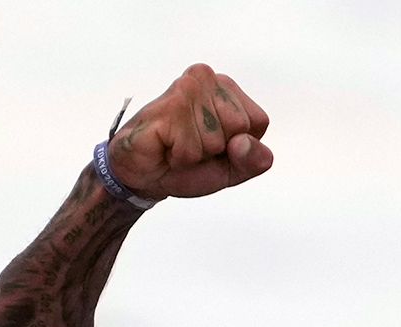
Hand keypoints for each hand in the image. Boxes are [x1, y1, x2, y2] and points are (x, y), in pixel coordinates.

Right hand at [107, 64, 272, 200]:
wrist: (143, 175)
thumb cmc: (185, 164)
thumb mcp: (230, 169)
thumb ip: (252, 160)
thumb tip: (244, 143)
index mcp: (226, 86)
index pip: (257, 122)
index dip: (237, 146)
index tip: (211, 145)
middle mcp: (207, 78)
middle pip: (239, 129)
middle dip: (216, 150)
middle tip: (189, 146)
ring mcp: (188, 88)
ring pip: (215, 140)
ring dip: (194, 156)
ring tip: (175, 146)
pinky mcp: (170, 105)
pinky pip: (191, 149)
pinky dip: (179, 159)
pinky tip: (164, 147)